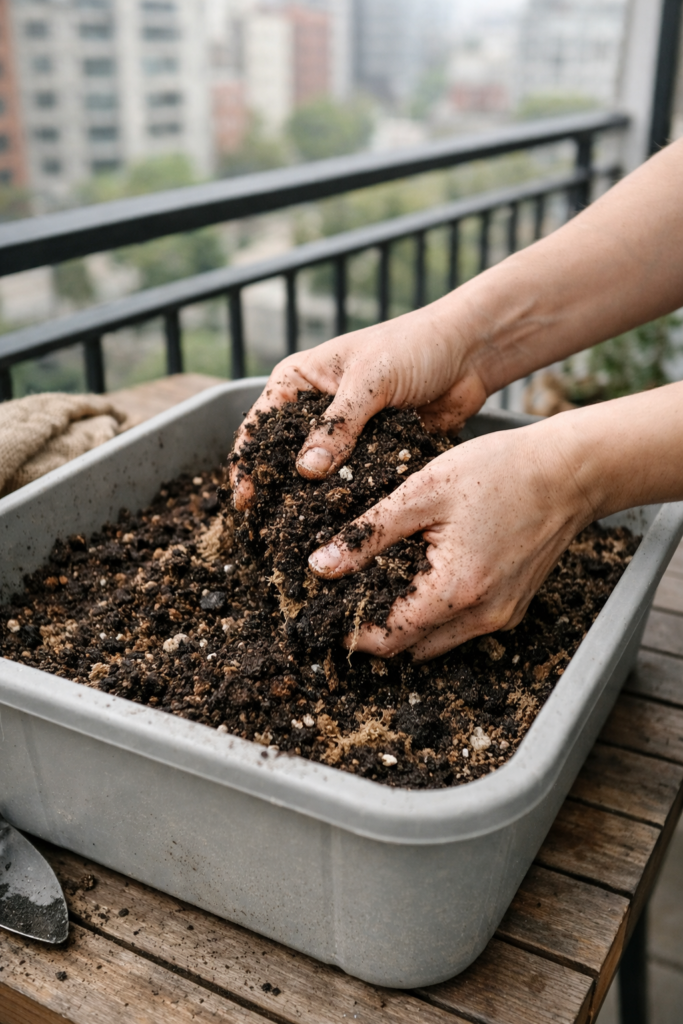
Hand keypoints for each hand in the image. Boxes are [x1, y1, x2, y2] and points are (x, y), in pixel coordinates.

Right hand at [230, 304, 487, 508]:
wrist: (468, 353)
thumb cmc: (414, 347)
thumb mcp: (371, 379)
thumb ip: (339, 424)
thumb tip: (306, 471)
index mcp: (298, 382)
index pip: (259, 428)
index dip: (248, 464)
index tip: (245, 500)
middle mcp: (313, 412)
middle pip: (283, 460)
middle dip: (278, 493)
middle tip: (270, 533)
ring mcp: (343, 437)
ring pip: (319, 479)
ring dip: (313, 506)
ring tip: (303, 543)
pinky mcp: (372, 456)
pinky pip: (354, 485)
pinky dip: (349, 505)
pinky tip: (344, 532)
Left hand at [308, 417, 593, 659]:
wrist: (569, 471)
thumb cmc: (500, 471)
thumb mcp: (423, 493)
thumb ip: (368, 534)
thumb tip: (321, 566)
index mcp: (456, 591)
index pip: (388, 639)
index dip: (352, 632)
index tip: (326, 615)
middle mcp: (483, 616)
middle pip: (411, 648)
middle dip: (375, 631)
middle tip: (346, 598)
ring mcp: (502, 616)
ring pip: (437, 642)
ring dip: (406, 624)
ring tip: (378, 586)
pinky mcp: (513, 606)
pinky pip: (463, 626)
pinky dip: (436, 614)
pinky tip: (420, 578)